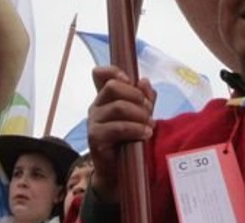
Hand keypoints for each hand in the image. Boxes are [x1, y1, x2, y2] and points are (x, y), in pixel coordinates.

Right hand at [86, 65, 154, 202]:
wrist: (119, 172)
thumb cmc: (130, 140)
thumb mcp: (140, 115)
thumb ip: (144, 98)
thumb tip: (144, 81)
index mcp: (105, 98)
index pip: (100, 74)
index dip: (114, 71)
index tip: (130, 81)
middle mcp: (96, 106)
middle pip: (113, 87)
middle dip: (136, 96)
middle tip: (149, 111)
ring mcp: (93, 122)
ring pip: (118, 107)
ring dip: (140, 115)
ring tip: (150, 125)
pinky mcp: (96, 138)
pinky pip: (118, 128)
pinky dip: (136, 129)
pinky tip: (146, 134)